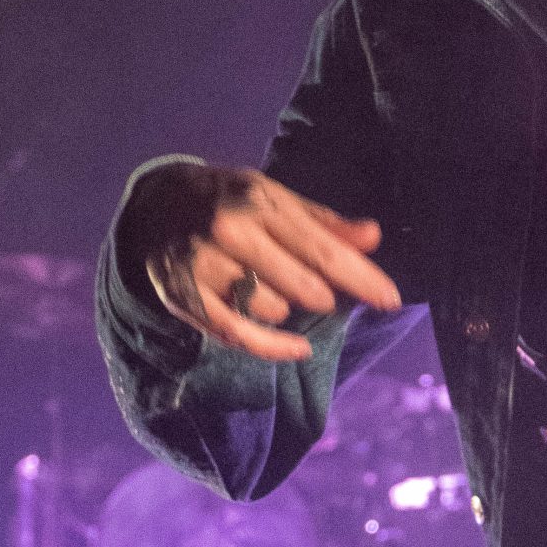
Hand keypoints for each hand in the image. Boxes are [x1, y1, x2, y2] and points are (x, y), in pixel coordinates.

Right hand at [128, 162, 401, 362]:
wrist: (155, 204)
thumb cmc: (229, 200)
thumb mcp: (275, 198)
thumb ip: (324, 222)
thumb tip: (373, 237)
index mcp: (259, 202)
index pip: (322, 249)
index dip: (361, 278)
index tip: (391, 299)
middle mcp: (230, 231)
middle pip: (302, 286)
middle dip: (323, 295)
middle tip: (321, 291)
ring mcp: (205, 265)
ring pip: (272, 310)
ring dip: (285, 307)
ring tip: (268, 286)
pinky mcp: (186, 297)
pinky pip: (239, 334)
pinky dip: (274, 347)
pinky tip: (299, 348)